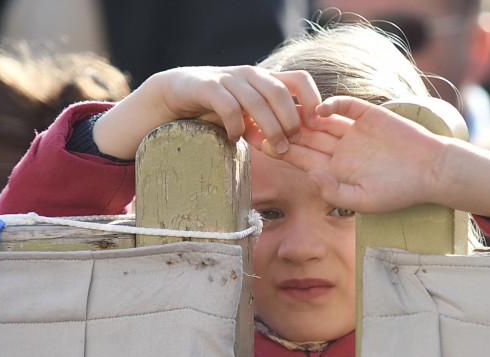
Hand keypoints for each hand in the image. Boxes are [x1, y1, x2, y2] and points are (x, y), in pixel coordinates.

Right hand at [94, 66, 321, 159]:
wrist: (175, 95)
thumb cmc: (218, 109)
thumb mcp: (248, 116)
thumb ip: (269, 124)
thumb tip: (297, 145)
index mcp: (265, 78)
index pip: (299, 80)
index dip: (312, 99)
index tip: (314, 125)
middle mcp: (249, 74)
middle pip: (280, 92)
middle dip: (289, 121)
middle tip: (290, 145)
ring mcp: (228, 78)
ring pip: (256, 101)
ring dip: (269, 128)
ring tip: (272, 149)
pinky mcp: (206, 86)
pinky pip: (228, 106)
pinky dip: (236, 125)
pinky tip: (235, 139)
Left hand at [264, 96, 449, 212]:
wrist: (432, 171)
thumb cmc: (399, 192)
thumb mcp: (364, 201)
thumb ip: (334, 191)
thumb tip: (309, 175)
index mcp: (335, 170)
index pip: (300, 158)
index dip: (279, 150)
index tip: (259, 143)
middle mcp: (340, 149)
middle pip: (304, 137)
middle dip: (282, 128)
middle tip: (260, 118)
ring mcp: (353, 131)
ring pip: (320, 120)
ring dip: (302, 114)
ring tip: (283, 109)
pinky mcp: (369, 116)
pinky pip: (345, 106)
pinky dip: (332, 104)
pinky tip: (321, 109)